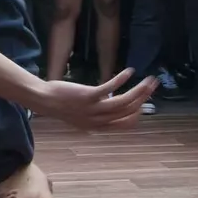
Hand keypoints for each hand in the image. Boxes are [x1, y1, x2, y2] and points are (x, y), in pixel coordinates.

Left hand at [34, 68, 156, 130]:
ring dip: (139, 90)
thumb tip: (113, 103)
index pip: (126, 124)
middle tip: (153, 85)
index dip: (138, 113)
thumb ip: (98, 113)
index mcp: (98, 126)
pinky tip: (129, 71)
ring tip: (148, 80)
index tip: (145, 102)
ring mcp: (93, 109)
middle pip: (128, 111)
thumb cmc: (62, 105)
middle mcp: (98, 120)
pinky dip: (122, 79)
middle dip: (144, 97)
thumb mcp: (82, 115)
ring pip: (124, 102)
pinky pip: (110, 88)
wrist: (43, 100)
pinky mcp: (88, 96)